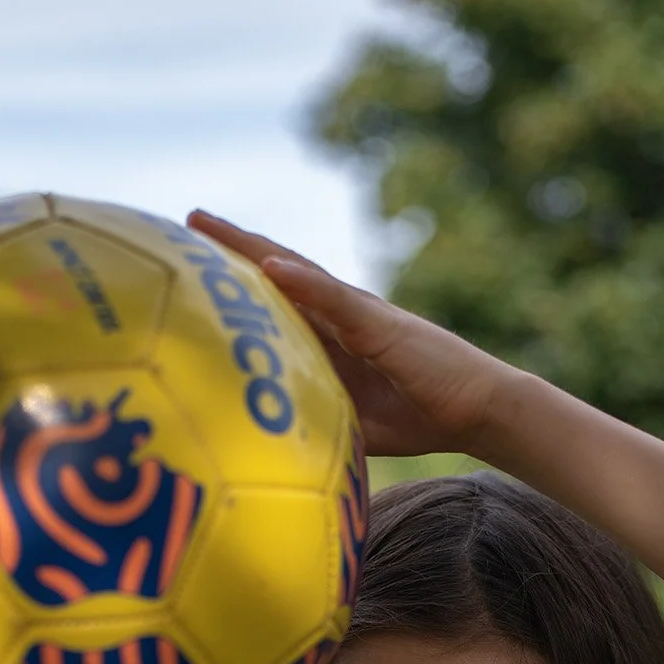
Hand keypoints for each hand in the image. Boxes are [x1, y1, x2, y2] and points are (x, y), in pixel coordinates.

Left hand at [187, 209, 511, 458]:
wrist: (476, 410)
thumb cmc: (420, 416)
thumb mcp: (354, 423)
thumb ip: (318, 418)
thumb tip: (274, 444)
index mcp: (331, 339)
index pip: (276, 303)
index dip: (237, 285)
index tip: (195, 268)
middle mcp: (339, 316)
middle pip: (277, 272)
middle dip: (233, 247)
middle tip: (188, 219)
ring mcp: (358, 314)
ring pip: (296, 272)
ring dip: (252, 247)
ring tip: (207, 225)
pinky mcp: (379, 323)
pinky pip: (335, 300)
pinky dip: (303, 282)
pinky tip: (269, 265)